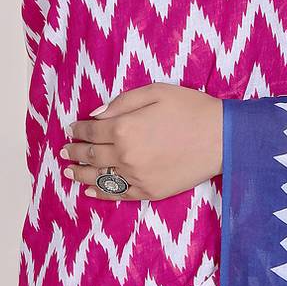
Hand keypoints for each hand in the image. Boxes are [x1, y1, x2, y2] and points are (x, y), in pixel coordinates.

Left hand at [59, 82, 222, 201]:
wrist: (222, 138)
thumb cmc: (191, 109)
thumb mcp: (155, 92)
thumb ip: (122, 102)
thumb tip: (95, 115)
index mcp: (124, 127)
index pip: (91, 131)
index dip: (78, 130)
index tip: (72, 128)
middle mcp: (125, 155)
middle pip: (91, 155)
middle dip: (74, 151)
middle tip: (64, 150)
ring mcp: (137, 177)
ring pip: (99, 177)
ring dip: (80, 173)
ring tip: (68, 171)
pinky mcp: (150, 192)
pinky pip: (118, 194)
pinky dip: (100, 192)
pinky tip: (89, 189)